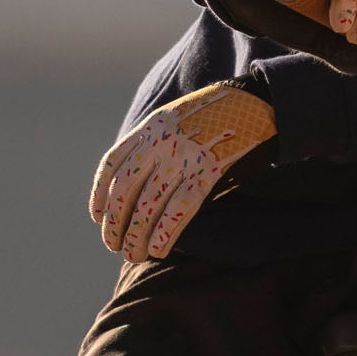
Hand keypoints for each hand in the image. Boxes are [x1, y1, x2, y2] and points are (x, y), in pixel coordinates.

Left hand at [88, 83, 274, 260]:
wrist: (258, 100)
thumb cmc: (218, 116)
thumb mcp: (177, 118)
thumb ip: (156, 142)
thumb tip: (138, 185)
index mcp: (150, 127)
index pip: (111, 165)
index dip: (99, 194)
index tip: (98, 217)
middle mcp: (161, 141)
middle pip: (124, 190)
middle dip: (115, 223)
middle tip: (113, 245)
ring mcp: (184, 156)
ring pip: (148, 204)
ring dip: (136, 235)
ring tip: (133, 255)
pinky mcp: (208, 171)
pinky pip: (178, 209)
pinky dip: (164, 233)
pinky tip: (158, 250)